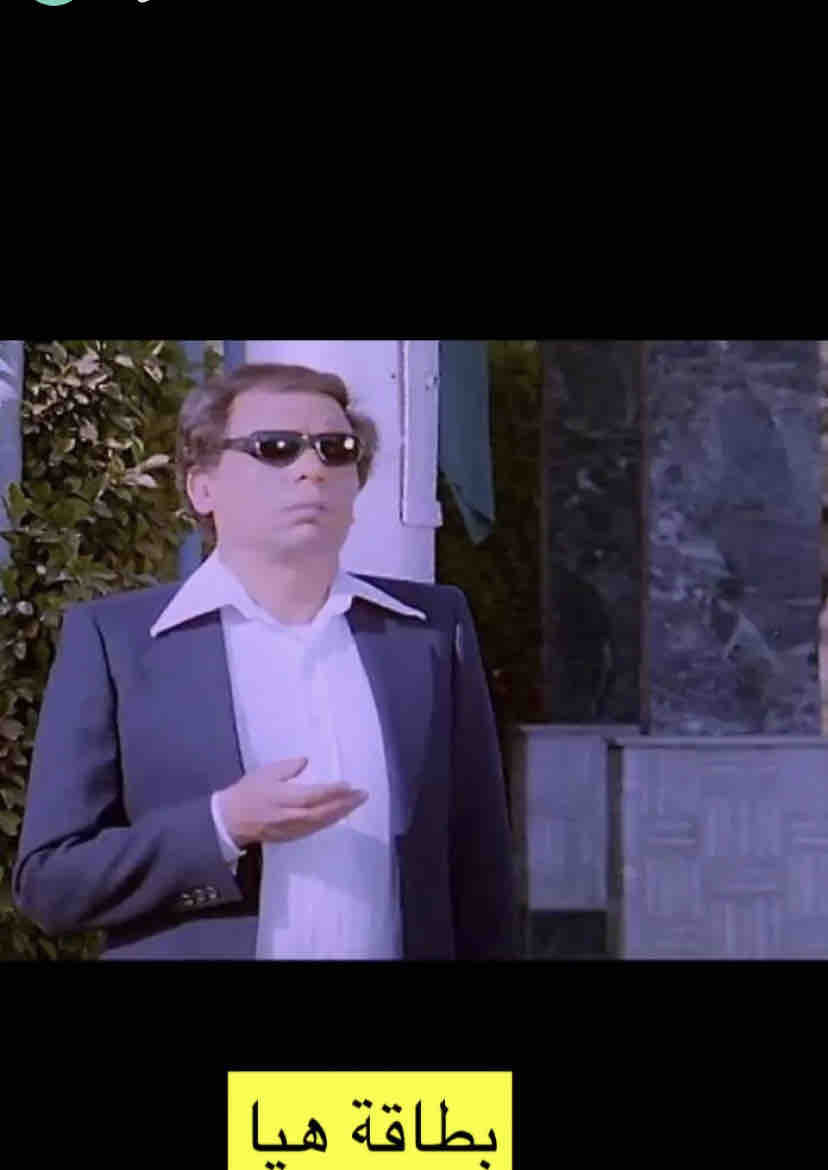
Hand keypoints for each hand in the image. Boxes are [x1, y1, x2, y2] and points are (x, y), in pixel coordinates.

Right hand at [215, 756, 367, 846]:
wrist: (230, 820)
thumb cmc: (248, 792)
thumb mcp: (265, 773)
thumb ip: (287, 767)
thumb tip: (306, 761)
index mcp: (282, 797)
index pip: (312, 796)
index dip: (332, 792)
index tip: (348, 784)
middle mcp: (289, 816)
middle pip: (322, 812)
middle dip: (344, 804)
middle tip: (362, 795)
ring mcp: (290, 828)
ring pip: (320, 823)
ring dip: (340, 814)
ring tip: (356, 803)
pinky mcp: (291, 836)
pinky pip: (314, 829)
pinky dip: (329, 821)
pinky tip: (339, 815)